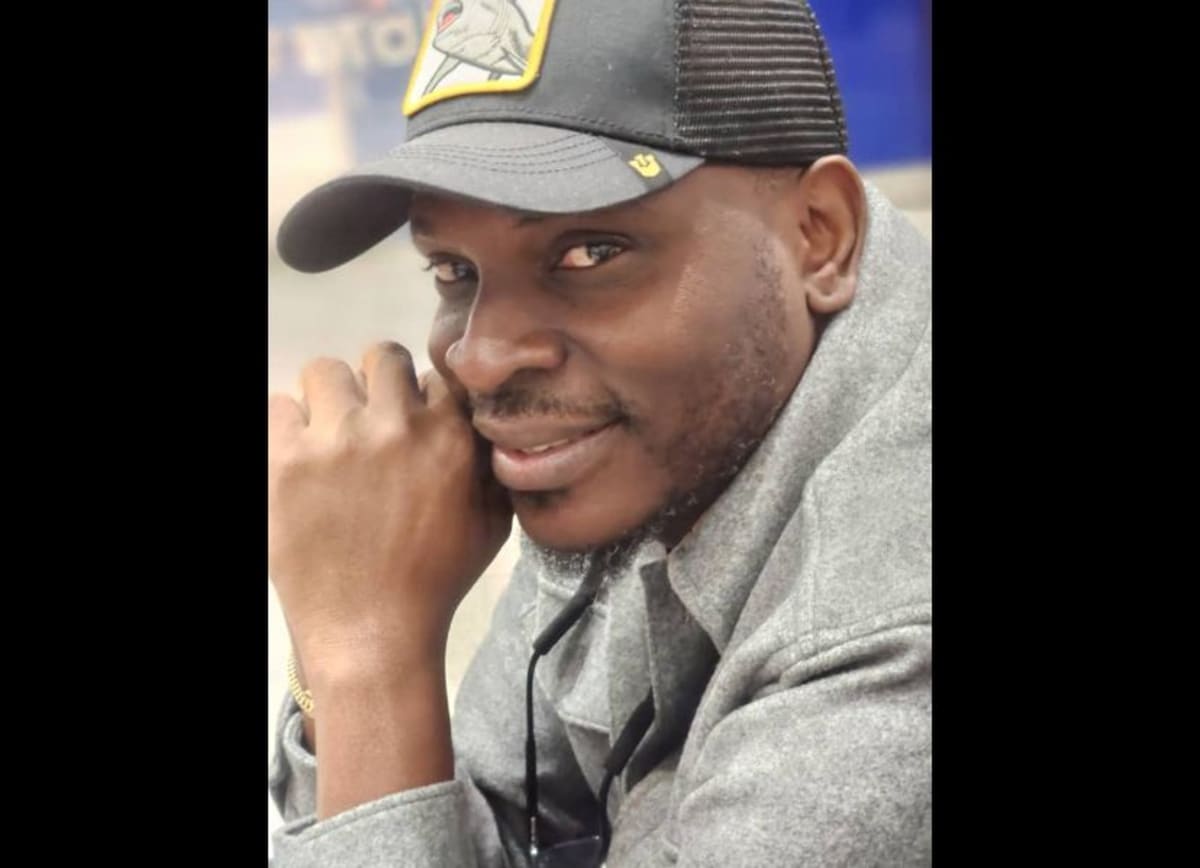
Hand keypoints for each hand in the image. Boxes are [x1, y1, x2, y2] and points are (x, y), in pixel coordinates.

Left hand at [268, 342, 511, 677]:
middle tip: (368, 425)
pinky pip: (278, 407)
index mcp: (448, 436)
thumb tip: (481, 431)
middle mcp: (394, 425)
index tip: (411, 422)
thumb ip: (491, 468)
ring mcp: (336, 439)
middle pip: (382, 357)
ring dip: (330, 400)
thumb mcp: (491, 525)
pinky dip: (287, 427)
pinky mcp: (285, 460)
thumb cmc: (434, 584)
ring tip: (328, 438)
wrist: (372, 633)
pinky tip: (298, 459)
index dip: (421, 397)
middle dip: (377, 386)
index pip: (435, 374)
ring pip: (326, 372)